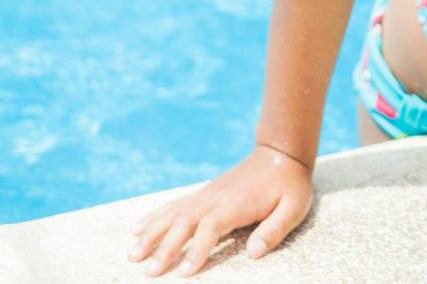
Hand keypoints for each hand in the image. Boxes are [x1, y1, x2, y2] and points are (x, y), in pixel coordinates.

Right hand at [126, 143, 313, 276]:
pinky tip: (137, 229)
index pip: (211, 228)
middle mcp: (215, 198)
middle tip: (149, 272)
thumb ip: (275, 230)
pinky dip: (154, 217)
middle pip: (184, 223)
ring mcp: (206, 194)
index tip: (185, 272)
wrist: (280, 153)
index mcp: (236, 204)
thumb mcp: (294, 207)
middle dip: (165, 248)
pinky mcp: (203, 193)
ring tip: (132, 254)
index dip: (197, 250)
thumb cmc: (289, 185)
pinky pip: (174, 205)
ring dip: (152, 233)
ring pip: (173, 214)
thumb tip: (254, 252)